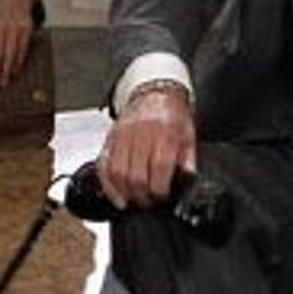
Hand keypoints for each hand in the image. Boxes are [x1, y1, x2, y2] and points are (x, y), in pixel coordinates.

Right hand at [97, 86, 195, 211]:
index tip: (162, 196)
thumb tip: (188, 179)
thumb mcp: (188, 132)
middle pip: (137, 174)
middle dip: (143, 195)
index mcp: (164, 130)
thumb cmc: (172, 113)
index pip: (159, 166)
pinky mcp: (111, 138)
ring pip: (118, 172)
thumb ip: (188, 157)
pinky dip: (108, 185)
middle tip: (149, 202)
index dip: (160, 187)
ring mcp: (123, 135)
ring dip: (125, 194)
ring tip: (134, 201)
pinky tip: (116, 197)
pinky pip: (104, 165)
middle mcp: (141, 132)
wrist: (154, 91)